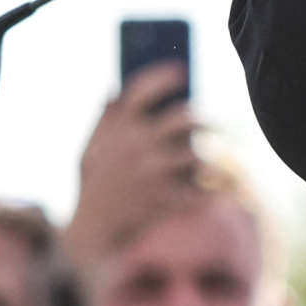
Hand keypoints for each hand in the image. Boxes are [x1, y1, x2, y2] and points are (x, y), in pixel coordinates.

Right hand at [62, 62, 200, 264]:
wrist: (91, 233)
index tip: (180, 72)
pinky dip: (211, 193)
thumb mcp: (89, 151)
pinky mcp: (164, 199)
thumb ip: (103, 121)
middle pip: (184, 118)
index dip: (163, 76)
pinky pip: (200, 191)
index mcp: (118, 129)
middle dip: (204, 120)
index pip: (143, 89)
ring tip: (210, 163)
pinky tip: (216, 192)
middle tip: (214, 126)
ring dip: (207, 160)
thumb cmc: (93, 187)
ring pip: (197, 155)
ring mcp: (153, 172)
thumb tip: (113, 89)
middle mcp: (137, 145)